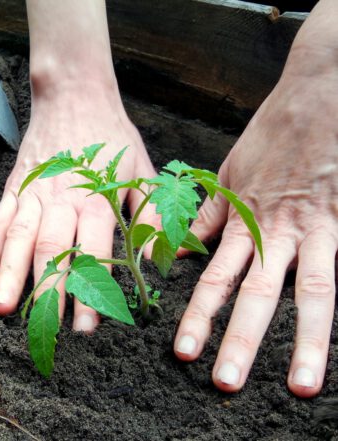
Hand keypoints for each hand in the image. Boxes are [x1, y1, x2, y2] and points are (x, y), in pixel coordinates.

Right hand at [0, 81, 159, 332]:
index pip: (92, 249)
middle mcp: (61, 198)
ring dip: (9, 274)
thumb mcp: (143, 170)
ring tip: (0, 308)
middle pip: (51, 249)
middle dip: (47, 291)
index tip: (87, 325)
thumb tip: (159, 260)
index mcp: (96, 197)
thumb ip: (150, 215)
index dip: (89, 288)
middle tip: (44, 329)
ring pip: (18, 238)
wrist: (73, 93)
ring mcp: (32, 193)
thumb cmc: (111, 137)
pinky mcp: (14, 188)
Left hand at [174, 46, 337, 396]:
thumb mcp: (226, 175)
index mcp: (244, 224)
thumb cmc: (272, 137)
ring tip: (301, 385)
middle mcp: (279, 234)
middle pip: (257, 296)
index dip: (199, 316)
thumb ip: (207, 217)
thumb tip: (183, 252)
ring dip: (305, 342)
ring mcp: (321, 231)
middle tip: (227, 385)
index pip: (215, 280)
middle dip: (241, 342)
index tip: (184, 351)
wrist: (319, 95)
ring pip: (312, 294)